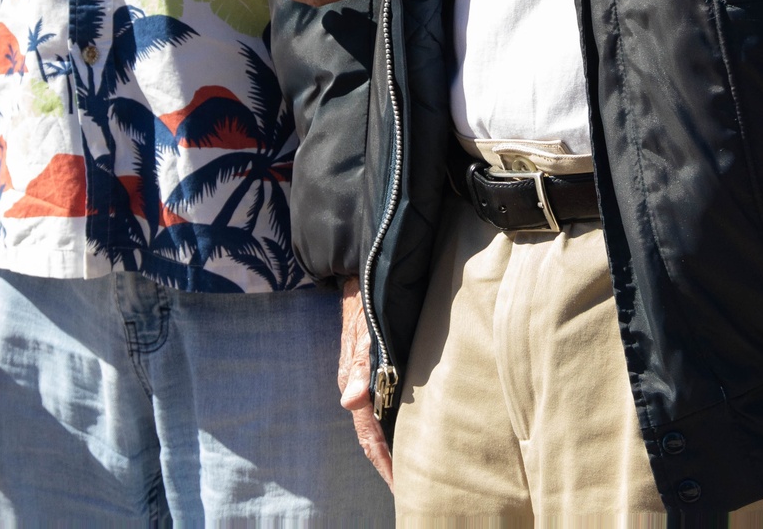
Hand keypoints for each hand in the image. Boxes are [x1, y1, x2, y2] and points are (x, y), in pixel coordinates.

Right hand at [339, 276, 392, 490]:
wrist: (363, 274)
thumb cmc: (367, 304)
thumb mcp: (365, 330)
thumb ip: (359, 365)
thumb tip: (351, 402)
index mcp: (355, 385)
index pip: (369, 437)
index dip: (384, 464)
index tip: (400, 488)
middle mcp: (357, 388)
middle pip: (373, 437)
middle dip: (389, 463)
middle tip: (411, 488)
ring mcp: (364, 380)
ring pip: (378, 423)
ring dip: (391, 446)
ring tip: (411, 469)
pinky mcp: (375, 369)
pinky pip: (383, 406)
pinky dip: (393, 425)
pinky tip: (408, 431)